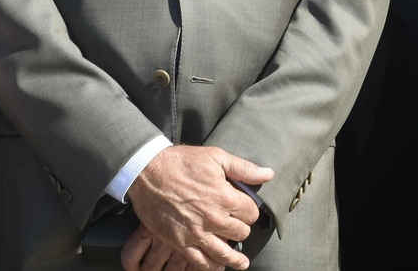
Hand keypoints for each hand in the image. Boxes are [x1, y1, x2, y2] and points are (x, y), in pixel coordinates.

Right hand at [125, 145, 273, 270]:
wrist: (148, 172)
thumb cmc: (183, 162)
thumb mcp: (217, 157)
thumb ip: (244, 168)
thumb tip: (268, 174)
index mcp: (225, 197)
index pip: (251, 213)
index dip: (251, 211)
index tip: (246, 210)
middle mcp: (213, 218)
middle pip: (240, 233)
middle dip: (243, 230)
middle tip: (239, 227)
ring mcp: (195, 233)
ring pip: (223, 253)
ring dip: (235, 259)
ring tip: (242, 264)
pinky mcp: (179, 242)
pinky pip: (199, 262)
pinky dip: (210, 266)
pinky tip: (217, 266)